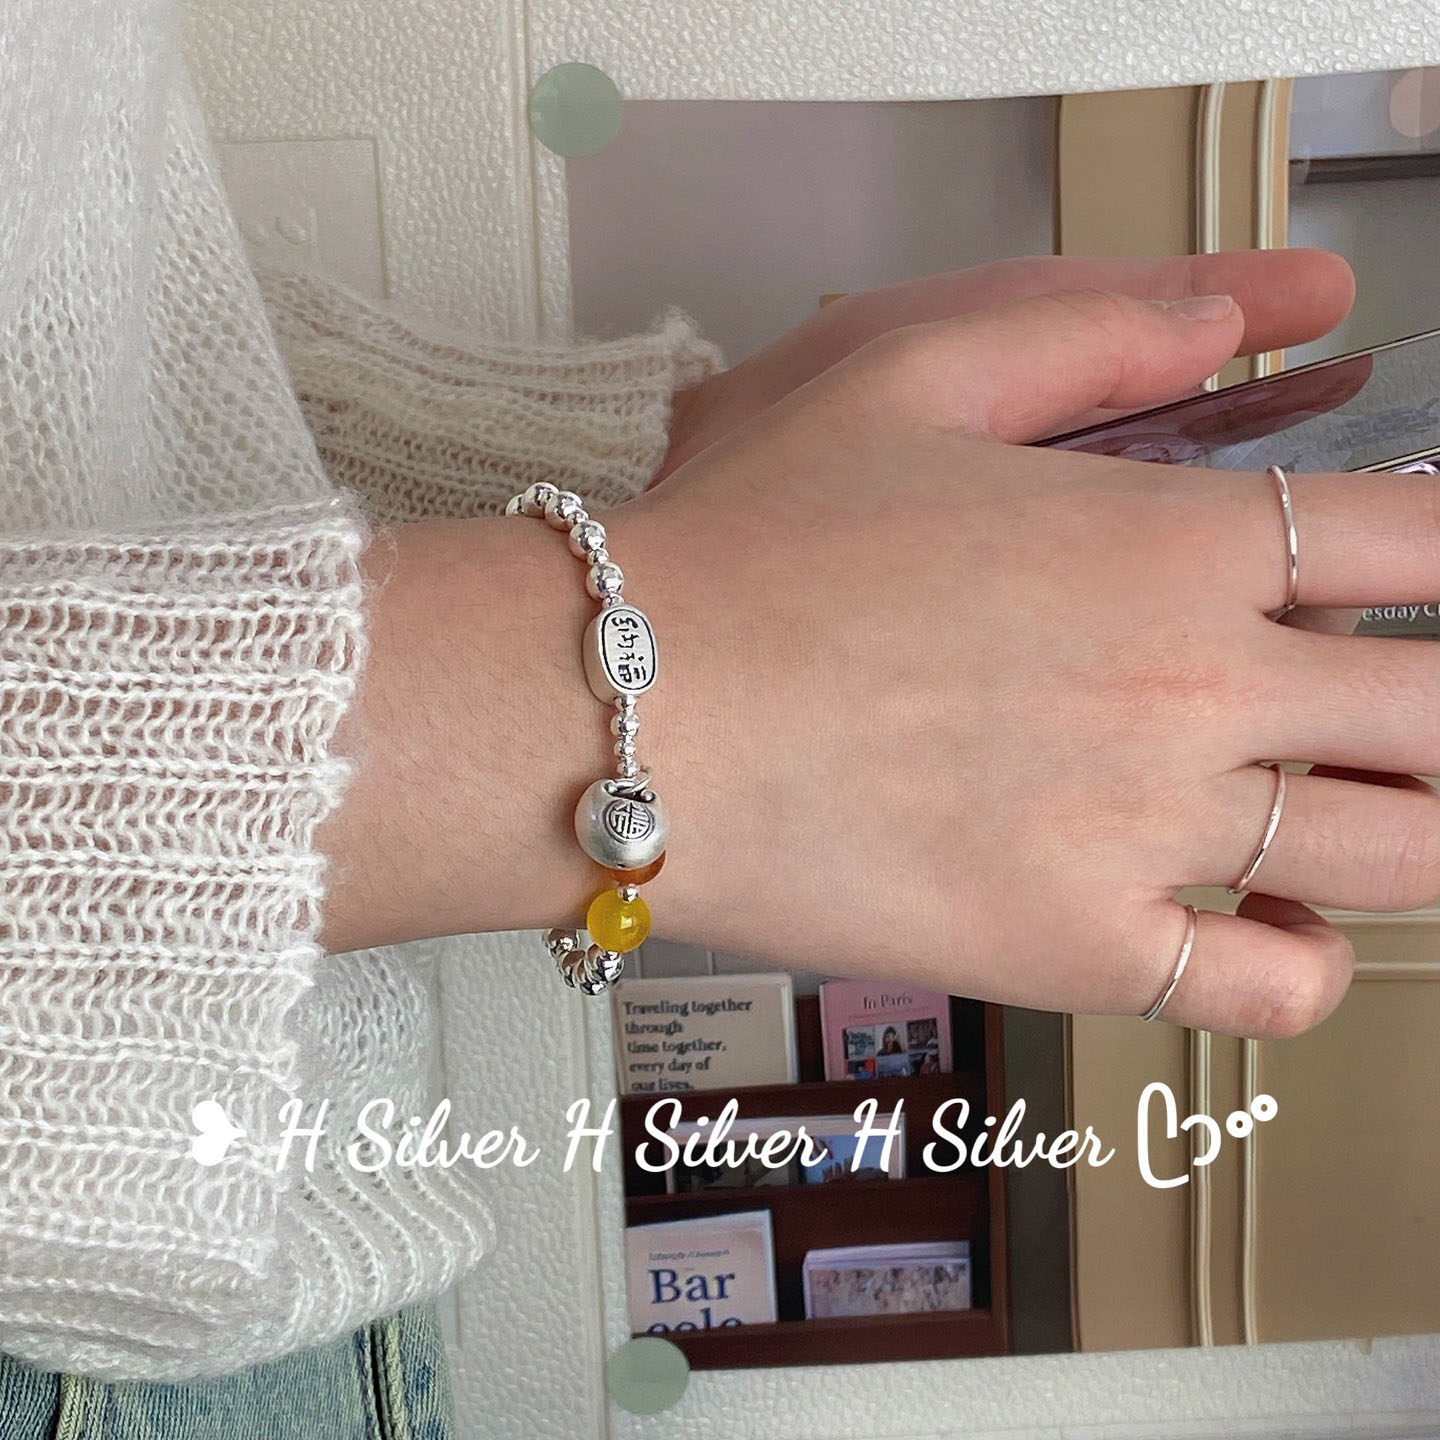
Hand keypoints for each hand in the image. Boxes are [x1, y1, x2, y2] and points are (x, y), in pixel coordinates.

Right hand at [605, 284, 1438, 1038]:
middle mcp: (1188, 694)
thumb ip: (1094, 337)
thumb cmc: (742, 552)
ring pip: (1400, 855)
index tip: (1424, 575)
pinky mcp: (1073, 948)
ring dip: (1414, 821)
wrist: (622, 712)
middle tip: (1398, 702)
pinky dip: (1307, 963)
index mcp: (1167, 545)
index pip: (1426, 542)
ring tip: (1363, 798)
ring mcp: (1142, 835)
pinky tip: (1266, 919)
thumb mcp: (906, 373)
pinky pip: (1270, 989)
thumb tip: (1233, 320)